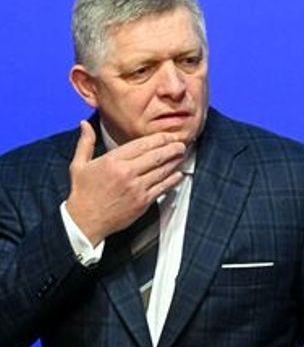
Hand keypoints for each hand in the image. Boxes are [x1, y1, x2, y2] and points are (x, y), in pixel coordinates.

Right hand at [65, 121, 186, 245]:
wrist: (84, 222)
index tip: (168, 136)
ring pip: (163, 170)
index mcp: (112, 161)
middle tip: (181, 144)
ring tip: (181, 155)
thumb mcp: (79, 165)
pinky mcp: (143, 202)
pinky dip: (173, 179)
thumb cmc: (82, 193)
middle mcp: (126, 172)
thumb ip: (85, 142)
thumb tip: (84, 124)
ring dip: (175, 161)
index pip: (142, 144)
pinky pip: (163, 187)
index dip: (159, 138)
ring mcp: (136, 188)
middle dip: (172, 147)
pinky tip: (178, 174)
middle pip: (157, 155)